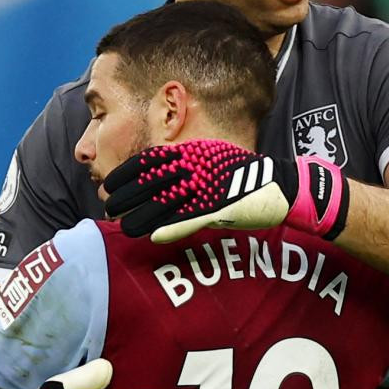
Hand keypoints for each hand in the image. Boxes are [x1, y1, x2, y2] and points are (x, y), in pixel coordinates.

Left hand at [103, 139, 349, 242]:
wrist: (277, 185)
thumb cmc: (242, 173)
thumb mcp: (211, 157)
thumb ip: (184, 163)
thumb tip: (155, 170)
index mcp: (192, 153)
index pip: (149, 160)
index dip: (126, 173)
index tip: (111, 184)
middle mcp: (195, 168)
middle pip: (150, 183)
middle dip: (126, 196)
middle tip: (110, 207)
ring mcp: (205, 189)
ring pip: (163, 204)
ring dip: (140, 217)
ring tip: (124, 227)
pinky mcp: (217, 209)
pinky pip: (186, 220)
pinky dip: (168, 228)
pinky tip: (152, 235)